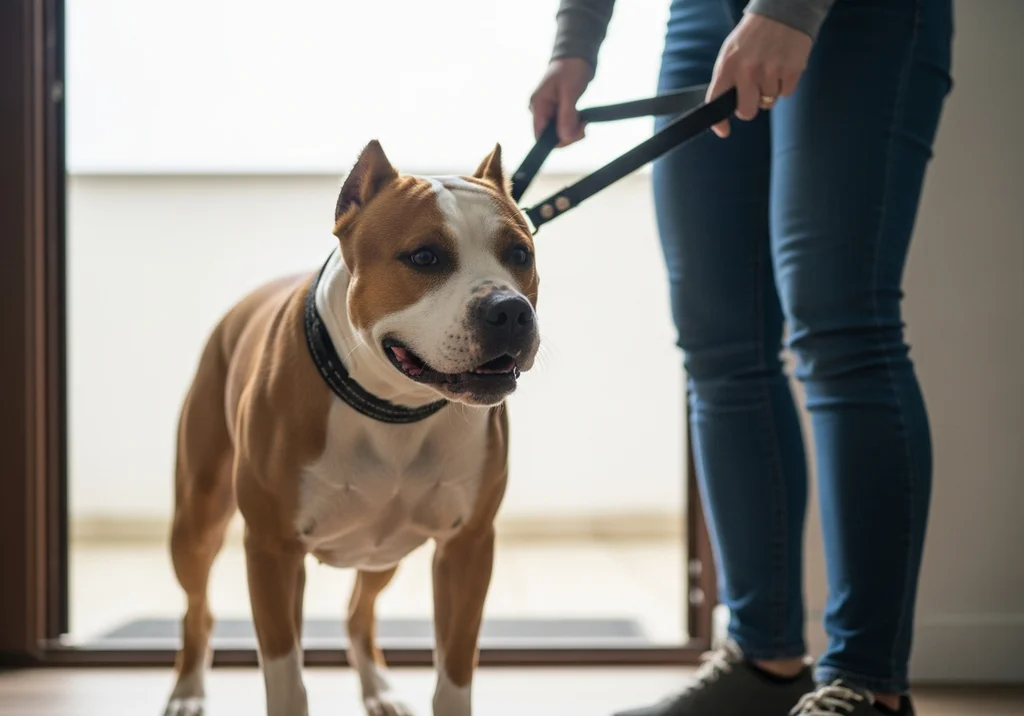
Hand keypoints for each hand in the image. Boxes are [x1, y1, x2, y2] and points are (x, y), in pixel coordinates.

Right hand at [529, 57, 594, 146]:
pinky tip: (582, 119)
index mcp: (538, 105)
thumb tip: (564, 138)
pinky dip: (574, 126)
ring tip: (584, 120)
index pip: (539, 135)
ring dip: (573, 131)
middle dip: (568, 136)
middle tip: (584, 126)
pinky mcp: (557, 111)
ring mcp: (548, 111)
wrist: (577, 55)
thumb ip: (566, 116)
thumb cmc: (571, 69)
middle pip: (550, 136)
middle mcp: (540, 110)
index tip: (573, 135)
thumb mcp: (570, 92)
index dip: (556, 141)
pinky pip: (564, 126)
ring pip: (558, 133)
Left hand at [706, 13, 812, 137]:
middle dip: (750, 106)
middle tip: (754, 93)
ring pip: (768, 102)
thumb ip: (727, 79)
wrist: (783, 12)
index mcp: (728, 65)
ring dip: (770, 90)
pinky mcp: (791, 71)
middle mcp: (747, 70)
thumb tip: (724, 106)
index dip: (719, 121)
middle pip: (747, 111)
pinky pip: (786, 94)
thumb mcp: (731, 53)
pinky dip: (785, 84)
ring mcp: (770, 71)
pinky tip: (782, 66)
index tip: (724, 131)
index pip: (717, 100)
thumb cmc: (754, 36)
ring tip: (770, 67)